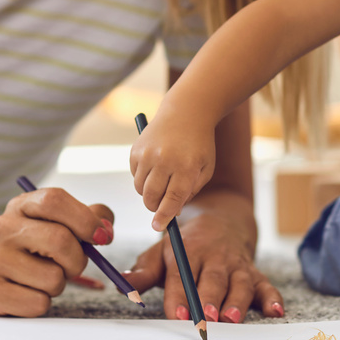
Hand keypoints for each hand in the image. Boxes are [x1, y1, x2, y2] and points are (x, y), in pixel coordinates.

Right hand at [0, 188, 114, 316]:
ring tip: (41, 279)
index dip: (85, 219)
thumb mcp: (56, 225)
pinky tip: (27, 293)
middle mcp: (1, 228)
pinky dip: (42, 303)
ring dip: (58, 285)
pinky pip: (38, 303)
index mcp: (21, 206)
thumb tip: (106, 229)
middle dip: (78, 260)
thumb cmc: (32, 252)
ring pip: (53, 278)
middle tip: (72, 267)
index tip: (102, 237)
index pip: (54, 200)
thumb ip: (89, 219)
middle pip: (59, 240)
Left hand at [124, 195, 284, 323]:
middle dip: (209, 299)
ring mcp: (236, 265)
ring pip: (239, 283)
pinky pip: (266, 284)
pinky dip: (272, 298)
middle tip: (206, 318)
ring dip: (237, 301)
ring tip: (232, 318)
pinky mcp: (254, 272)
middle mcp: (214, 257)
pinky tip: (275, 311)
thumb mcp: (161, 251)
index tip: (177, 313)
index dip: (179, 295)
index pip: (182, 275)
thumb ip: (143, 271)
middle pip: (213, 280)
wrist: (221, 219)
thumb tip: (122, 286)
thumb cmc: (185, 244)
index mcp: (187, 251)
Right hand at [130, 111, 217, 230]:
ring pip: (141, 189)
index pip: (171, 200)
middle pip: (152, 197)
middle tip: (162, 206)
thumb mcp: (205, 168)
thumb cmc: (199, 144)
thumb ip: (190, 191)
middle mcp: (164, 160)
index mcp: (186, 167)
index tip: (158, 227)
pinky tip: (156, 165)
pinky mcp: (136, 150)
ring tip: (163, 179)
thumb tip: (171, 212)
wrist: (186, 112)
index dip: (164, 217)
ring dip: (149, 193)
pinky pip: (135, 175)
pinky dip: (143, 178)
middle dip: (155, 207)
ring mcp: (148, 154)